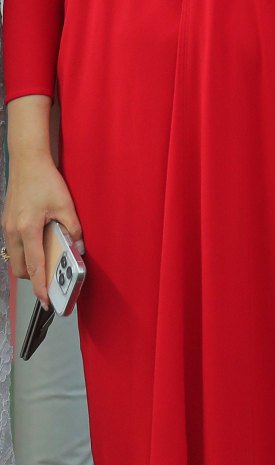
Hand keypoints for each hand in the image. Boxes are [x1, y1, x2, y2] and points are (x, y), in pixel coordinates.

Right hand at [3, 154, 80, 307]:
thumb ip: (72, 229)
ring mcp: (6, 229)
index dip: (41, 286)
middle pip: (21, 268)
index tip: (47, 301)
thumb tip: (77, 249)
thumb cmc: (46, 182)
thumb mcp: (66, 205)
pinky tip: (40, 246)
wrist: (26, 163)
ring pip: (15, 258)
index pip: (35, 266)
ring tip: (48, 263)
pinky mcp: (6, 223)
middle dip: (35, 278)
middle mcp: (13, 233)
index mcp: (28, 230)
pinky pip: (14, 247)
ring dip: (29, 265)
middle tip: (53, 279)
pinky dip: (26, 252)